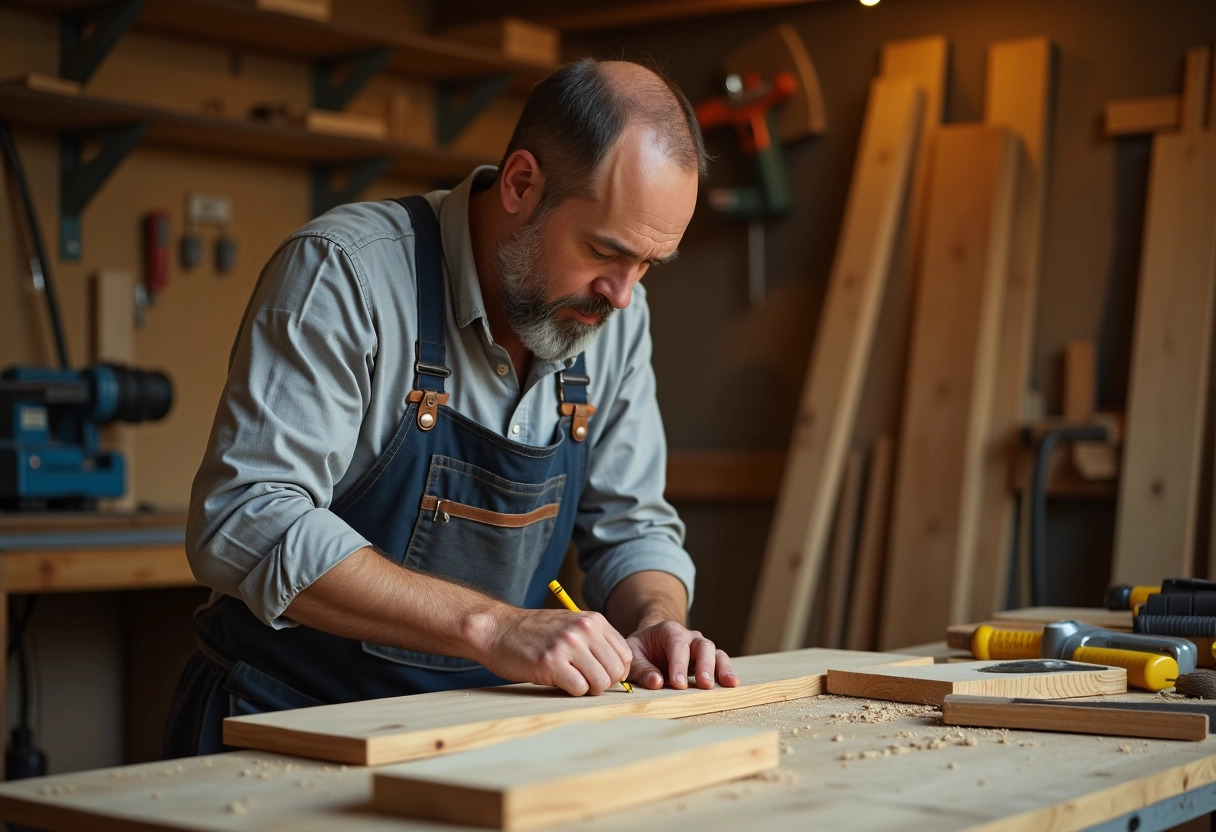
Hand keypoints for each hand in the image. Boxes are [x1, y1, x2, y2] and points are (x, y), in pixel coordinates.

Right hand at [477, 607, 632, 695]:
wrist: (497, 629)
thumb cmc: (534, 633)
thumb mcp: (570, 625)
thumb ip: (595, 641)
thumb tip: (619, 671)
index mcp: (593, 620)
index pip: (626, 655)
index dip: (616, 671)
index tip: (600, 675)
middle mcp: (584, 629)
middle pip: (616, 671)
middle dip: (604, 683)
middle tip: (584, 682)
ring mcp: (568, 645)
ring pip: (601, 682)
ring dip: (588, 689)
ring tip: (571, 681)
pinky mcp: (551, 662)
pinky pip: (579, 689)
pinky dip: (572, 691)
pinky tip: (558, 681)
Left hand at [626, 621, 737, 689]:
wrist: (648, 644)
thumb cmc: (640, 650)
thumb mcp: (633, 656)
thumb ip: (643, 669)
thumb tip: (656, 683)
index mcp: (669, 630)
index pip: (677, 645)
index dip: (679, 665)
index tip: (678, 684)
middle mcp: (689, 636)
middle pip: (702, 646)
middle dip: (704, 666)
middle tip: (704, 684)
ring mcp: (700, 647)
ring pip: (715, 653)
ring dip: (721, 668)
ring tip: (727, 684)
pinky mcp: (707, 660)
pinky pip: (720, 662)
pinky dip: (726, 672)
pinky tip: (731, 684)